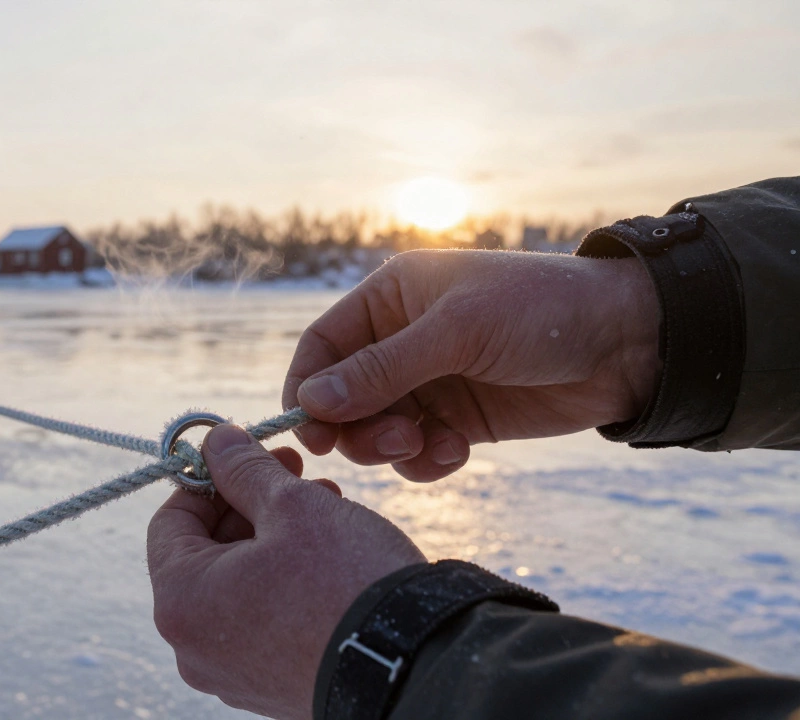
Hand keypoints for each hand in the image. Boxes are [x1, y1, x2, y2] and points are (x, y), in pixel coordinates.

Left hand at [147, 424, 424, 718]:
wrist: (412, 666)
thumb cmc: (346, 583)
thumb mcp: (292, 506)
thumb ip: (244, 469)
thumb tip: (217, 441)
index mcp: (181, 602)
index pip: (170, 520)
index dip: (209, 478)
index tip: (248, 456)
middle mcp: (193, 648)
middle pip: (204, 554)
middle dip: (248, 507)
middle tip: (297, 475)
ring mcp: (230, 674)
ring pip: (236, 586)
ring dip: (270, 541)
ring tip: (324, 509)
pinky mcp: (269, 688)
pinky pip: (260, 622)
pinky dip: (282, 585)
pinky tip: (327, 560)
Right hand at [284, 250, 660, 480]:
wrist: (630, 343)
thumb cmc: (540, 311)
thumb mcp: (456, 331)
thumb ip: (382, 369)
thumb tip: (310, 402)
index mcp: (391, 299)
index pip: (322, 347)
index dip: (307, 388)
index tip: (310, 434)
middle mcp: (401, 340)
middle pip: (341, 397)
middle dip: (357, 427)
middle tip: (395, 440)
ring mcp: (429, 383)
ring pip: (375, 430)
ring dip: (391, 448)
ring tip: (427, 445)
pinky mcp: (459, 421)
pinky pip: (417, 454)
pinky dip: (426, 462)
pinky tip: (458, 453)